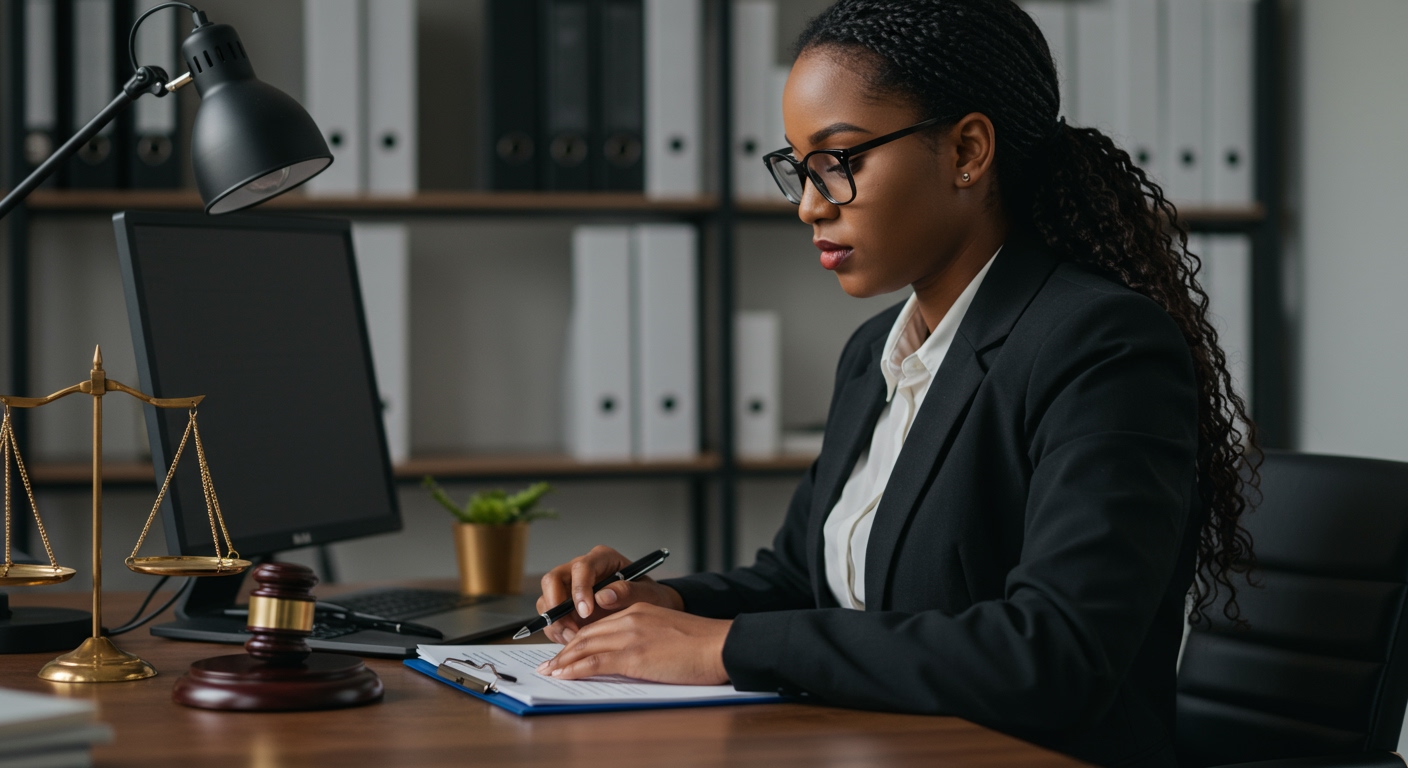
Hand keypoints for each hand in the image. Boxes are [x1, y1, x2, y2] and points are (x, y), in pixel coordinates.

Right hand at [536, 545, 683, 643]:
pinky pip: (551, 618)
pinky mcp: (565, 607)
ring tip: (574, 639)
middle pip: (552, 580)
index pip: (581, 568)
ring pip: (547, 600)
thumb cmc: (651, 597)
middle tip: (571, 628)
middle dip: (556, 606)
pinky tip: (573, 642)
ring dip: (556, 623)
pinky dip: (557, 632)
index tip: (586, 611)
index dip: (579, 589)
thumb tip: (603, 596)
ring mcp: (570, 588)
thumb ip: (628, 592)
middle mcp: (580, 570)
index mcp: (602, 559)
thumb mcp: (648, 594)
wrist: (650, 610)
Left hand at [537, 603, 731, 684]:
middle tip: (550, 663)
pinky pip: (595, 662)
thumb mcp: (669, 633)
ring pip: (585, 646)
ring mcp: (630, 636)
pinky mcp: (633, 655)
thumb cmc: (702, 644)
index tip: (567, 651)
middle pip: (587, 634)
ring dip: (564, 661)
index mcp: (639, 610)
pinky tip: (564, 675)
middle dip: (565, 650)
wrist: (719, 645)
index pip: (600, 625)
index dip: (580, 639)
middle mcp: (630, 618)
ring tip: (550, 672)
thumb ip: (646, 638)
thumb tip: (632, 657)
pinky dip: (575, 669)